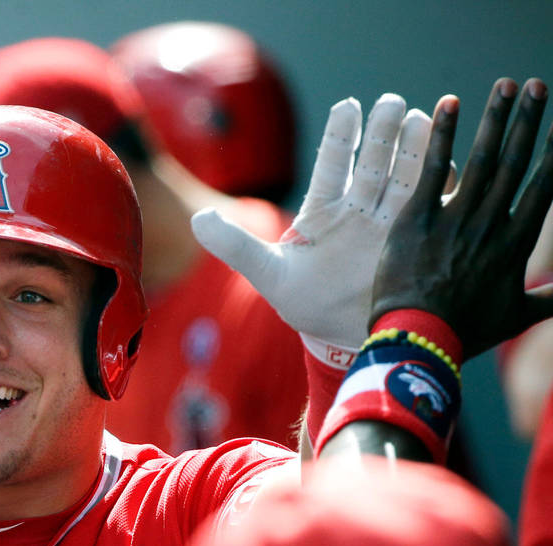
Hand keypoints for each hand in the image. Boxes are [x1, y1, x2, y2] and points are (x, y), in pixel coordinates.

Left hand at [192, 94, 431, 365]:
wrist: (340, 339)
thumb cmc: (303, 303)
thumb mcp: (267, 273)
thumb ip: (235, 245)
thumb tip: (196, 219)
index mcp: (324, 210)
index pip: (334, 163)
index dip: (342, 136)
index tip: (349, 107)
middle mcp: (361, 209)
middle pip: (374, 161)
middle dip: (383, 133)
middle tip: (390, 104)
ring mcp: (391, 224)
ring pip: (406, 177)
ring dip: (416, 149)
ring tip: (422, 120)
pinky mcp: (417, 243)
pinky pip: (434, 207)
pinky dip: (443, 185)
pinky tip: (451, 163)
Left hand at [373, 78, 552, 358]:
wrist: (418, 339)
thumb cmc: (465, 333)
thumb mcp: (515, 316)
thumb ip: (548, 299)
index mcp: (515, 244)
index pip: (544, 188)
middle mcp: (490, 224)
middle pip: (515, 162)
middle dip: (528, 121)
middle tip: (537, 84)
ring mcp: (454, 219)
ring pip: (480, 158)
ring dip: (495, 118)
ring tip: (507, 85)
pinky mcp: (417, 220)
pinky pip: (432, 170)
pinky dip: (442, 135)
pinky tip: (450, 103)